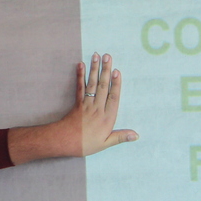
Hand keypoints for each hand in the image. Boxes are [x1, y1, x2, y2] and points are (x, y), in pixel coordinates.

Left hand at [7, 54, 137, 163]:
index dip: (116, 84)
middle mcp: (97, 108)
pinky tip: (81, 65)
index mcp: (107, 118)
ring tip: (97, 56)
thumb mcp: (105, 144)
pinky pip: (79, 87)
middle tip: (108, 56)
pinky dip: (80, 75)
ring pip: (92, 84)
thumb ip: (120, 137)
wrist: (64, 141)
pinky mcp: (77, 103)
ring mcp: (87, 104)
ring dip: (95, 69)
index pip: (113, 98)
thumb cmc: (85, 144)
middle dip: (106, 70)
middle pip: (103, 87)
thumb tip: (136, 135)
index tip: (117, 71)